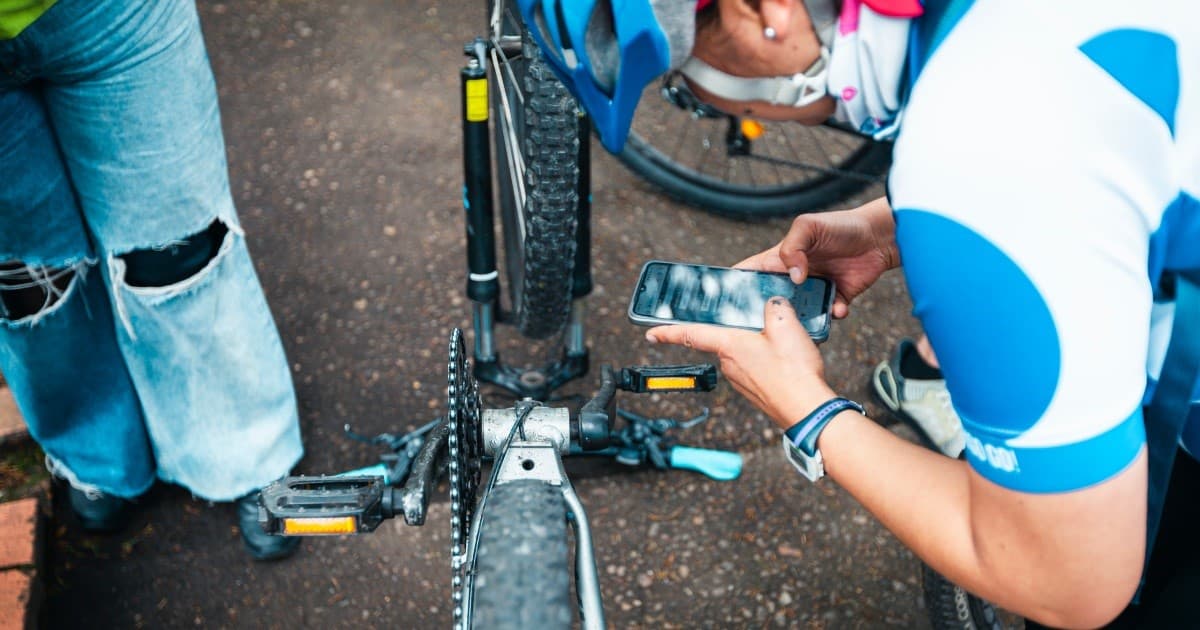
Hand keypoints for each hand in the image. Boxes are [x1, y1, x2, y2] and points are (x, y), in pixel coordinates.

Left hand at [646, 297, 836, 431]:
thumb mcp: (786, 326)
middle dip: (740, 331)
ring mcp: (740, 381)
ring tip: (784, 345)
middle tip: (762, 326)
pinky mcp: (754, 392)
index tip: (651, 333)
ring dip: (757, 347)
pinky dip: (767, 362)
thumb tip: (772, 305)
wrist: (807, 410)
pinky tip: (786, 361)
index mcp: (729, 345)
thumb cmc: (794, 372)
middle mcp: (729, 365)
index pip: (691, 334)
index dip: (668, 332)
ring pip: (742, 354)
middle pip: (725, 340)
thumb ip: (775, 308)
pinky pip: (755, 369)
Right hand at [736, 197, 897, 318]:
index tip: (726, 305)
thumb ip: (792, 247)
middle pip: (771, 301)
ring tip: (806, 324)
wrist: (878, 236)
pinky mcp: (836, 300)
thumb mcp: (808, 226)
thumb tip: (793, 277)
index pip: (749, 275)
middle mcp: (793, 278)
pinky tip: (838, 308)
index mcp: (778, 260)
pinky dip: (832, 316)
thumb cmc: (841, 225)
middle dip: (767, 314)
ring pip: (799, 315)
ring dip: (802, 321)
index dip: (735, 288)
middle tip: (766, 325)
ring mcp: (814, 291)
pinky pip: (828, 316)